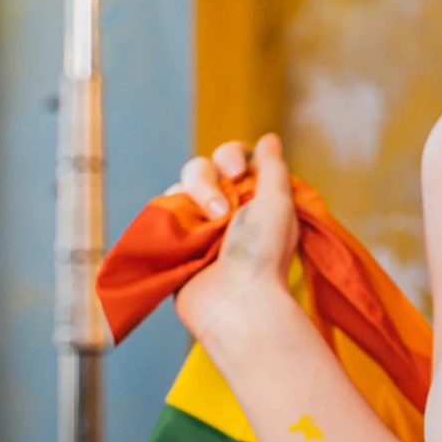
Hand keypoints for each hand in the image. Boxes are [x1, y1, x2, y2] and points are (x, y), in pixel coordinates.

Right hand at [172, 133, 298, 347]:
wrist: (237, 303)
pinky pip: (163, 213)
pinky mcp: (176, 242)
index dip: (231, 156)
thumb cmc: (263, 256)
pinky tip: (181, 228)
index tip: (239, 172)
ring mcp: (199, 226)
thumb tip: (268, 138)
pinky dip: (170, 214)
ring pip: (180, 187)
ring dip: (192, 197)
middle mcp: (226, 209)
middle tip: (221, 212)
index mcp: (253, 198)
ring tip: (209, 225)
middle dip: (207, 181)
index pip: (233, 158)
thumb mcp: (278, 203)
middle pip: (202, 168)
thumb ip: (272, 168)